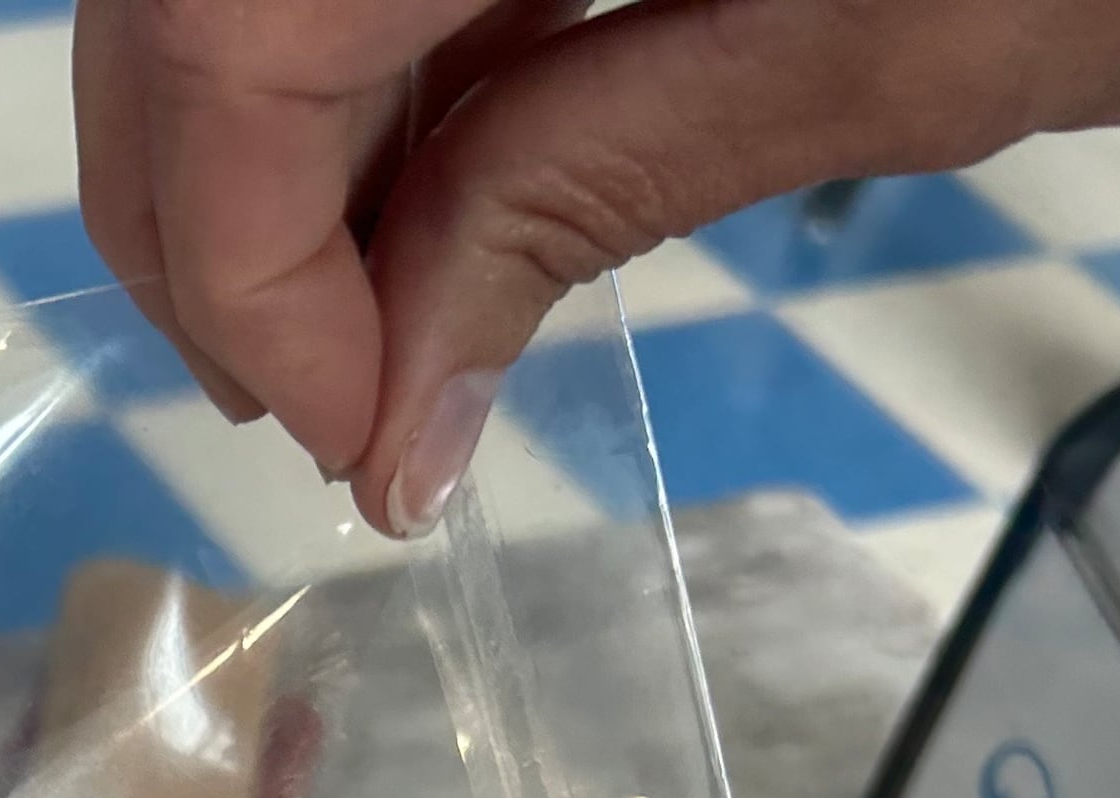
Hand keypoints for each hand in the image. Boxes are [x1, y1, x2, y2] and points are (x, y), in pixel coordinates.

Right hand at [77, 0, 1119, 534]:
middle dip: (208, 217)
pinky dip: (372, 72)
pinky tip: (436, 199)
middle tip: (328, 413)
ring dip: (272, 153)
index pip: (243, 32)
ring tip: (378, 332)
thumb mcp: (911, 45)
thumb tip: (391, 415)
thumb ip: (602, 187)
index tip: (347, 435)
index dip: (248, 256)